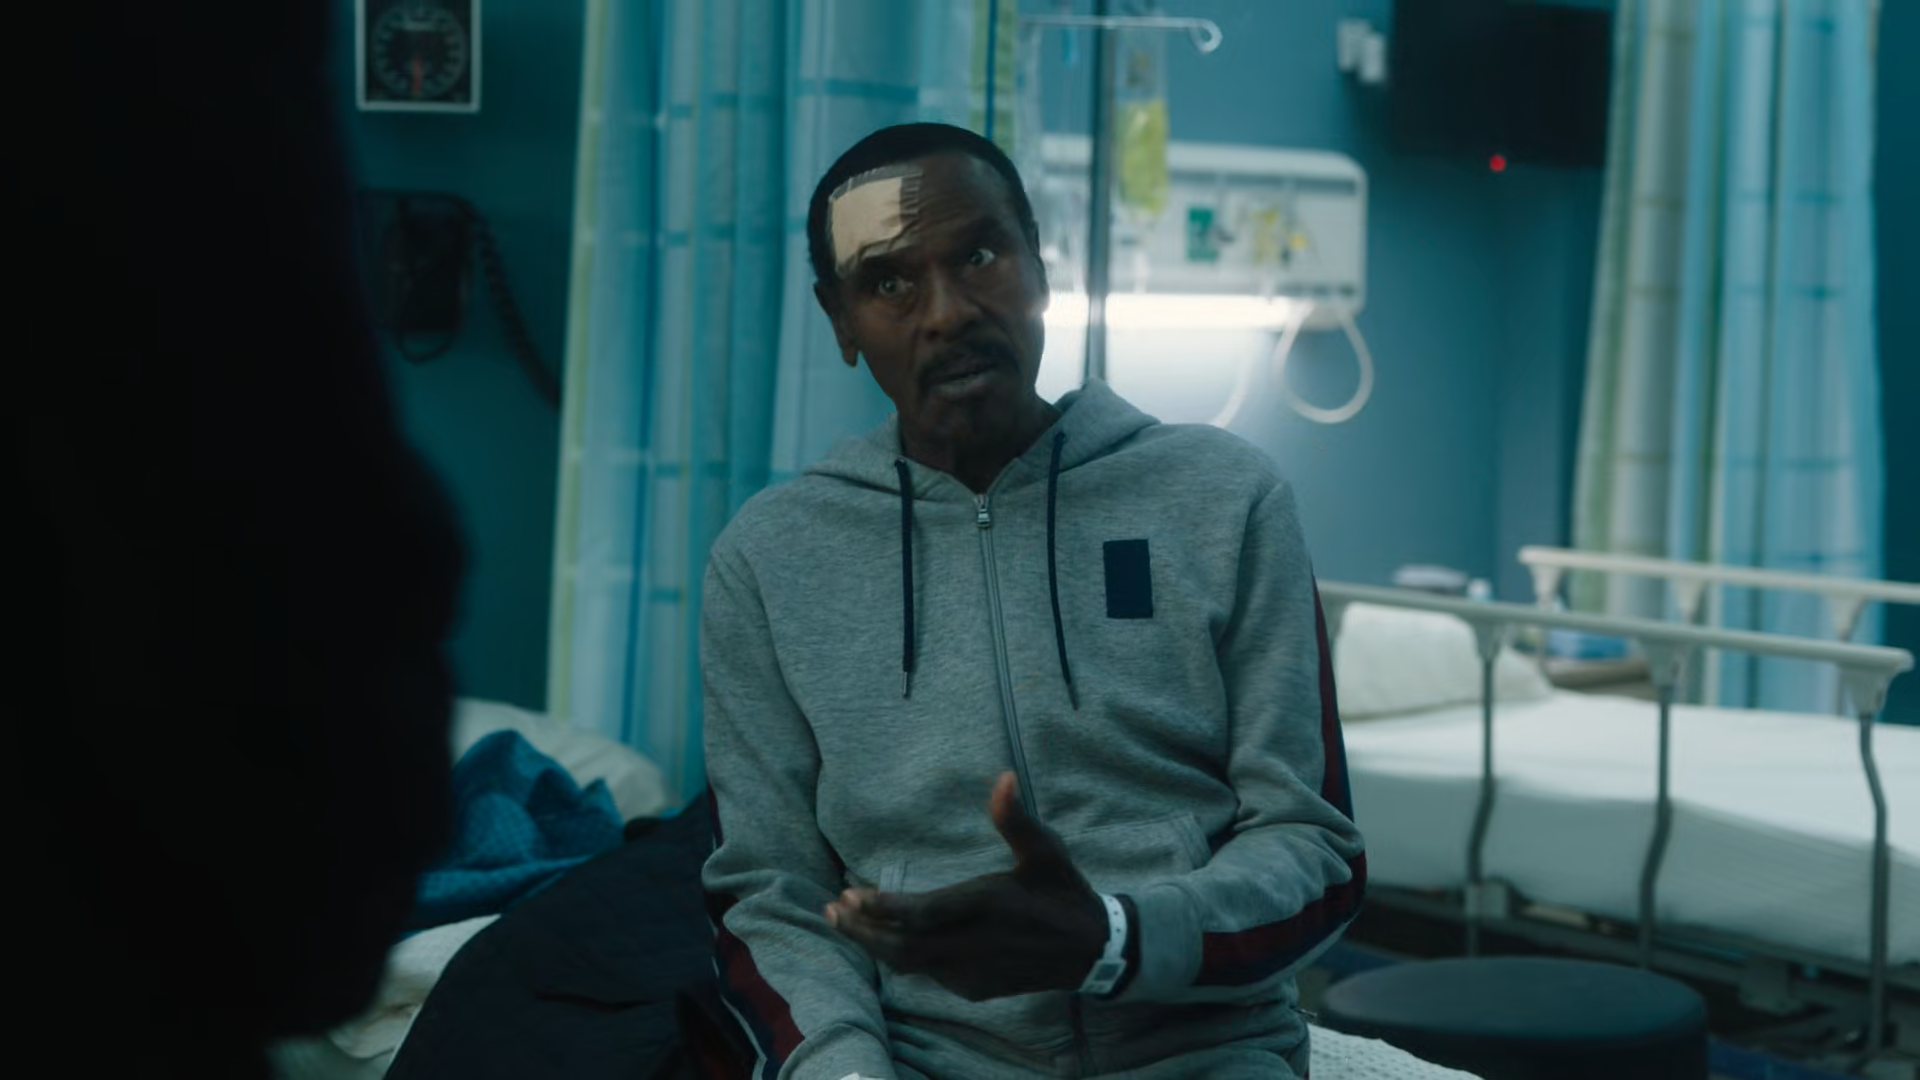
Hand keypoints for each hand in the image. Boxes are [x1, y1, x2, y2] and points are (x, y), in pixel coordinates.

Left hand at [825, 773, 1108, 1001]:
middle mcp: (973, 944)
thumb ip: (1016, 819)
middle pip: (901, 945)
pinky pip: (927, 974)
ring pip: (909, 964)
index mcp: (986, 906)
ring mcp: (971, 971)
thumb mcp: (1045, 852)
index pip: (921, 914)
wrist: (1091, 952)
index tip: (850, 895)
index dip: (882, 908)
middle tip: (831, 910)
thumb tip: (1004, 777)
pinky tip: (887, 940)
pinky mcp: (974, 987)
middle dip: (861, 930)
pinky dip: (901, 957)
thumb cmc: (1064, 894)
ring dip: (873, 944)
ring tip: (844, 922)